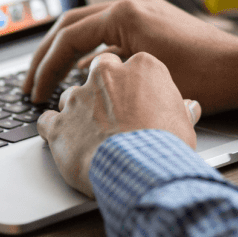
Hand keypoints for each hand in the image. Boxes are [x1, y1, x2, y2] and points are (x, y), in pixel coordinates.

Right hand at [24, 0, 237, 113]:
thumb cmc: (205, 79)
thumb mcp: (145, 78)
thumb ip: (105, 74)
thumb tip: (76, 84)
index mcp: (126, 13)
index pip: (69, 36)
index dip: (46, 68)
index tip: (36, 93)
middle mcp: (133, 5)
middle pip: (71, 25)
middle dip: (47, 56)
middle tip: (30, 84)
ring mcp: (144, 10)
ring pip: (89, 27)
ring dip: (67, 53)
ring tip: (51, 82)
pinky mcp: (153, 22)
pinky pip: (111, 33)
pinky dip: (93, 54)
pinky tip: (86, 78)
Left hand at [37, 52, 201, 196]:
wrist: (141, 170)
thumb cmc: (166, 146)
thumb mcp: (184, 124)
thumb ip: (180, 110)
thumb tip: (190, 108)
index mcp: (141, 67)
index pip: (131, 66)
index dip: (132, 86)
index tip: (136, 101)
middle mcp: (106, 75)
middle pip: (98, 73)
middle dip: (102, 90)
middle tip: (112, 113)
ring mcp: (79, 97)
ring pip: (71, 96)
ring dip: (78, 113)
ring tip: (92, 136)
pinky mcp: (58, 123)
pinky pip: (47, 121)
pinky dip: (54, 130)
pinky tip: (65, 142)